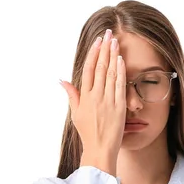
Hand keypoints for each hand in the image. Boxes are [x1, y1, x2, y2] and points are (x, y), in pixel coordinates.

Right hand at [59, 28, 126, 158]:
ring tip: (115, 41)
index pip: (88, 70)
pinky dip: (120, 72)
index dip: (93, 53)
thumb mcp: (76, 114)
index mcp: (84, 97)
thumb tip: (62, 80)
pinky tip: (121, 60)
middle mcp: (95, 97)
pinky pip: (120, 86)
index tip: (97, 41)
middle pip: (99, 68)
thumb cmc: (88, 133)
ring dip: (113, 56)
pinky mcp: (119, 107)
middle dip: (104, 49)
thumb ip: (72, 95)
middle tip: (109, 33)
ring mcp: (108, 101)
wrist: (100, 149)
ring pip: (110, 74)